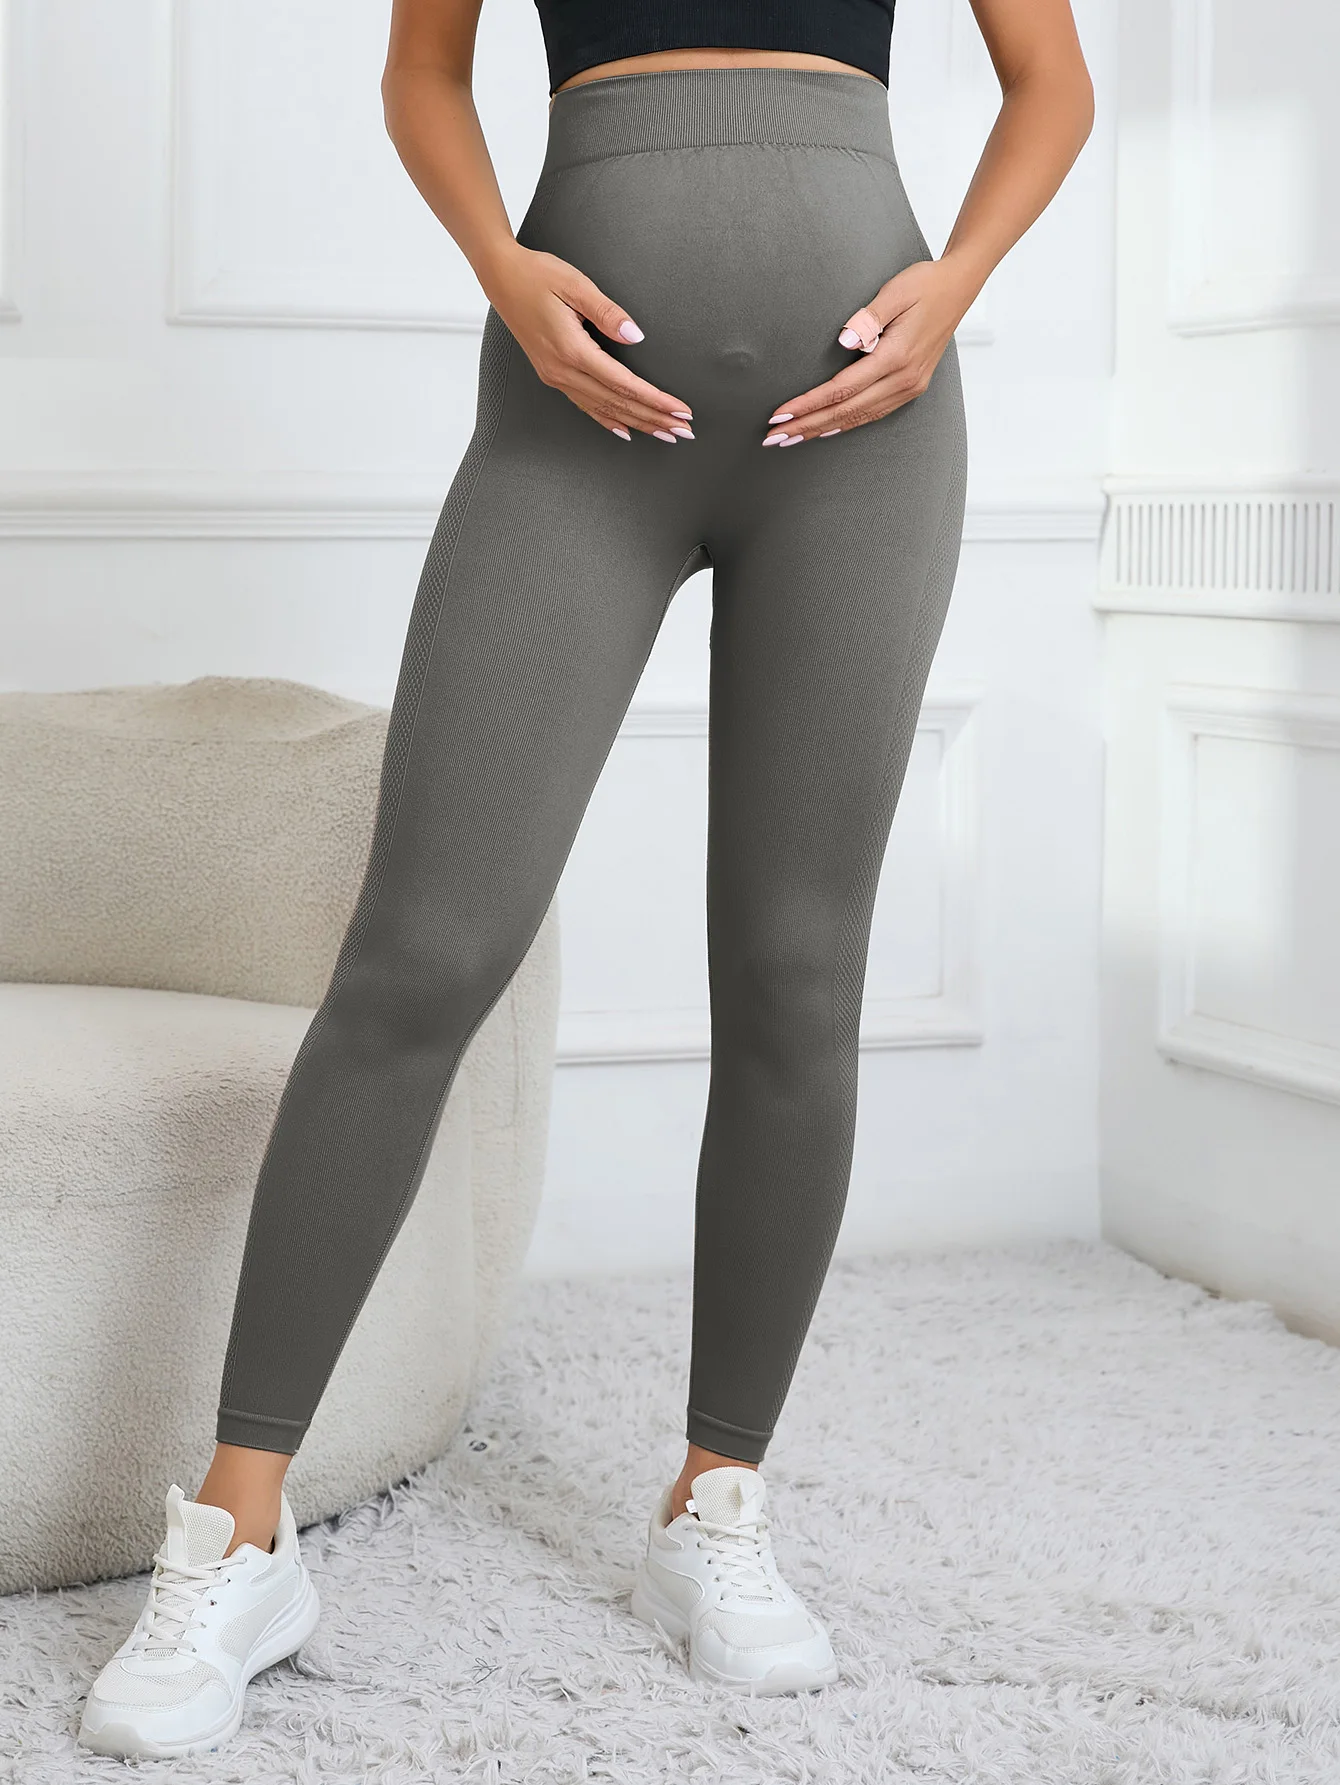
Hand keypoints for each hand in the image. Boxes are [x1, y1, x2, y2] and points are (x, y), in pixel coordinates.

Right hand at [486, 244, 693, 443]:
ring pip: (603, 409)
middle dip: (653, 418)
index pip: (624, 384)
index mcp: (572, 350)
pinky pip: (585, 405)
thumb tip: (634, 335)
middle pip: (617, 403)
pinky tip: (625, 430)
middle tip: (683, 431)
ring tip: (664, 433)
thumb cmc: (537, 275)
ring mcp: (555, 376)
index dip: (655, 400)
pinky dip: (608, 420)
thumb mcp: (576, 285)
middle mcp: (562, 370)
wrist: (502, 277)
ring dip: (637, 423)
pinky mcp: (552, 374)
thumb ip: (608, 312)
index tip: (680, 411)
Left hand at [761, 257, 977, 445]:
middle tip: (774, 438)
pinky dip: (847, 425)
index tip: (781, 414)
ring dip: (823, 430)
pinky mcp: (911, 387)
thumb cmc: (925, 284)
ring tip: (792, 440)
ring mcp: (909, 387)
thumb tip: (844, 339)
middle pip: (846, 411)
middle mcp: (904, 379)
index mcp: (896, 356)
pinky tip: (826, 431)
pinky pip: (873, 414)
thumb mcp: (896, 291)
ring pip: (859, 418)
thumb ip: (868, 317)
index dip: (809, 404)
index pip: (842, 388)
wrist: (959, 288)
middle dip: (807, 426)